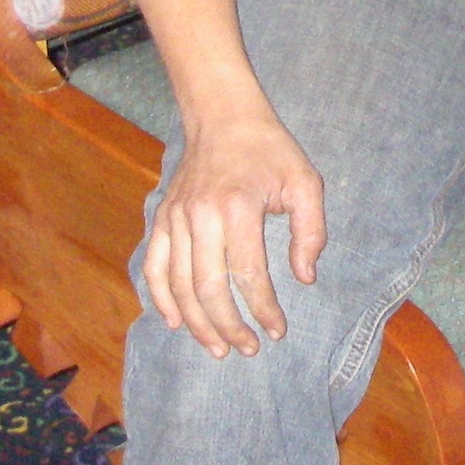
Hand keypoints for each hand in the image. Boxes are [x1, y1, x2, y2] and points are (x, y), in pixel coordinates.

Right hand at [142, 101, 326, 357]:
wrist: (222, 115)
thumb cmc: (269, 150)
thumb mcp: (305, 182)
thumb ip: (310, 231)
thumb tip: (303, 278)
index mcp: (238, 207)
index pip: (248, 274)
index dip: (263, 309)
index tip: (277, 330)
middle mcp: (200, 215)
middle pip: (208, 287)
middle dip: (229, 326)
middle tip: (249, 349)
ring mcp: (175, 217)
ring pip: (179, 284)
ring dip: (198, 323)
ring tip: (218, 348)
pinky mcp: (161, 217)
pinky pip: (154, 266)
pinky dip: (160, 298)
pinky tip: (176, 322)